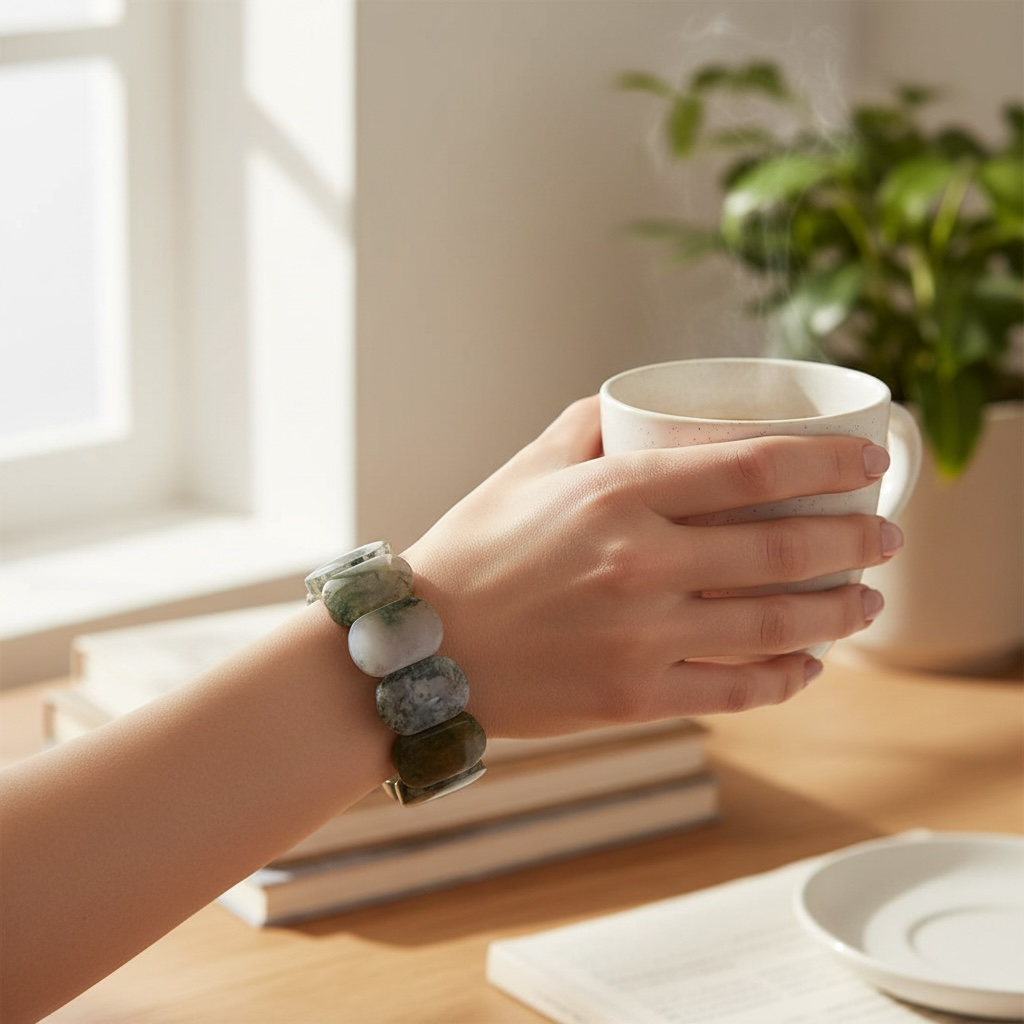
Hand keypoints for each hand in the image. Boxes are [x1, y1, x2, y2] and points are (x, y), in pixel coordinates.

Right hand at [404, 396, 901, 736]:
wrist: (423, 650)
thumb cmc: (473, 551)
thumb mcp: (525, 470)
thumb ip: (586, 425)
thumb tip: (640, 403)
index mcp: (615, 494)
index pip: (754, 469)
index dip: (829, 463)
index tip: (867, 462)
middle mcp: (639, 563)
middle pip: (783, 551)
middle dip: (857, 541)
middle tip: (886, 536)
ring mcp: (641, 637)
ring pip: (773, 626)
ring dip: (838, 614)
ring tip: (866, 602)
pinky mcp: (635, 697)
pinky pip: (735, 690)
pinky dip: (785, 679)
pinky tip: (809, 666)